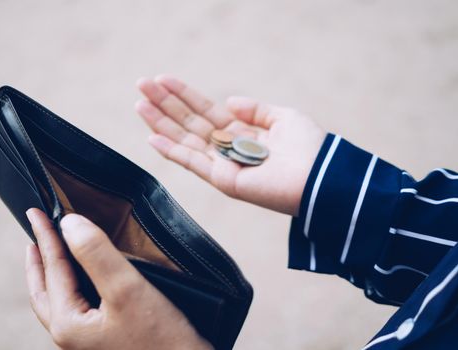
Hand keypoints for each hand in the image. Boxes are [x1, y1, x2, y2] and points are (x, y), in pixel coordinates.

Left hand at [24, 208, 210, 349]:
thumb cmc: (162, 340)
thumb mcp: (126, 288)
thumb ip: (96, 253)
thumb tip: (69, 224)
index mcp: (68, 324)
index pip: (53, 269)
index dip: (46, 236)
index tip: (35, 212)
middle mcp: (71, 337)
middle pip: (45, 291)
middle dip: (39, 261)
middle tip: (35, 234)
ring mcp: (87, 341)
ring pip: (59, 301)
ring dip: (53, 275)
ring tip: (51, 255)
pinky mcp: (104, 340)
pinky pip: (77, 308)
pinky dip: (73, 287)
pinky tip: (86, 279)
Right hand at [136, 76, 325, 215]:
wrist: (321, 178)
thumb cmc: (309, 148)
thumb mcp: (283, 117)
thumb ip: (255, 110)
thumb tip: (229, 101)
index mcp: (241, 133)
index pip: (205, 111)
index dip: (183, 95)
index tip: (162, 79)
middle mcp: (227, 149)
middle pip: (189, 122)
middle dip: (165, 104)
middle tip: (141, 85)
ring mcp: (222, 165)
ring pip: (184, 140)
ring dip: (160, 123)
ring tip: (139, 103)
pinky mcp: (223, 180)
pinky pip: (192, 163)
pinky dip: (170, 151)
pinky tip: (150, 136)